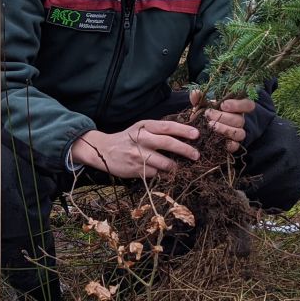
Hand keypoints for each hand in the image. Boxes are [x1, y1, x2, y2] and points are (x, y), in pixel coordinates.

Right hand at [70, 121, 199, 178]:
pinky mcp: (135, 169)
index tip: (196, 135)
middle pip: (167, 143)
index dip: (183, 130)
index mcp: (144, 127)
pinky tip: (156, 170)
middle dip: (185, 149)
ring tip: (175, 166)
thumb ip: (158, 130)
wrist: (103, 150)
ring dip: (174, 166)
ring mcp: (138, 155)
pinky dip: (159, 173)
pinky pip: (155, 173)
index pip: (166, 127)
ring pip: (164, 163)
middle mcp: (141, 139)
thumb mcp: (140, 129)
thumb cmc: (128, 139)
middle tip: (196, 155)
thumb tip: (185, 135)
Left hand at [189, 90, 254, 152]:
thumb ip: (199, 98)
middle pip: (240, 120)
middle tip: (208, 115)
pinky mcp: (233, 145)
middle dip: (223, 117)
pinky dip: (227, 143)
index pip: (248, 105)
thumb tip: (195, 93)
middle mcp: (240, 120)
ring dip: (224, 129)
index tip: (223, 105)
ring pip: (239, 133)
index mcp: (236, 108)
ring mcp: (238, 133)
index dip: (238, 105)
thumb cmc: (206, 114)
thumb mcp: (202, 105)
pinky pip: (235, 146)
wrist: (203, 131)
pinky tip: (215, 138)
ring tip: (210, 126)